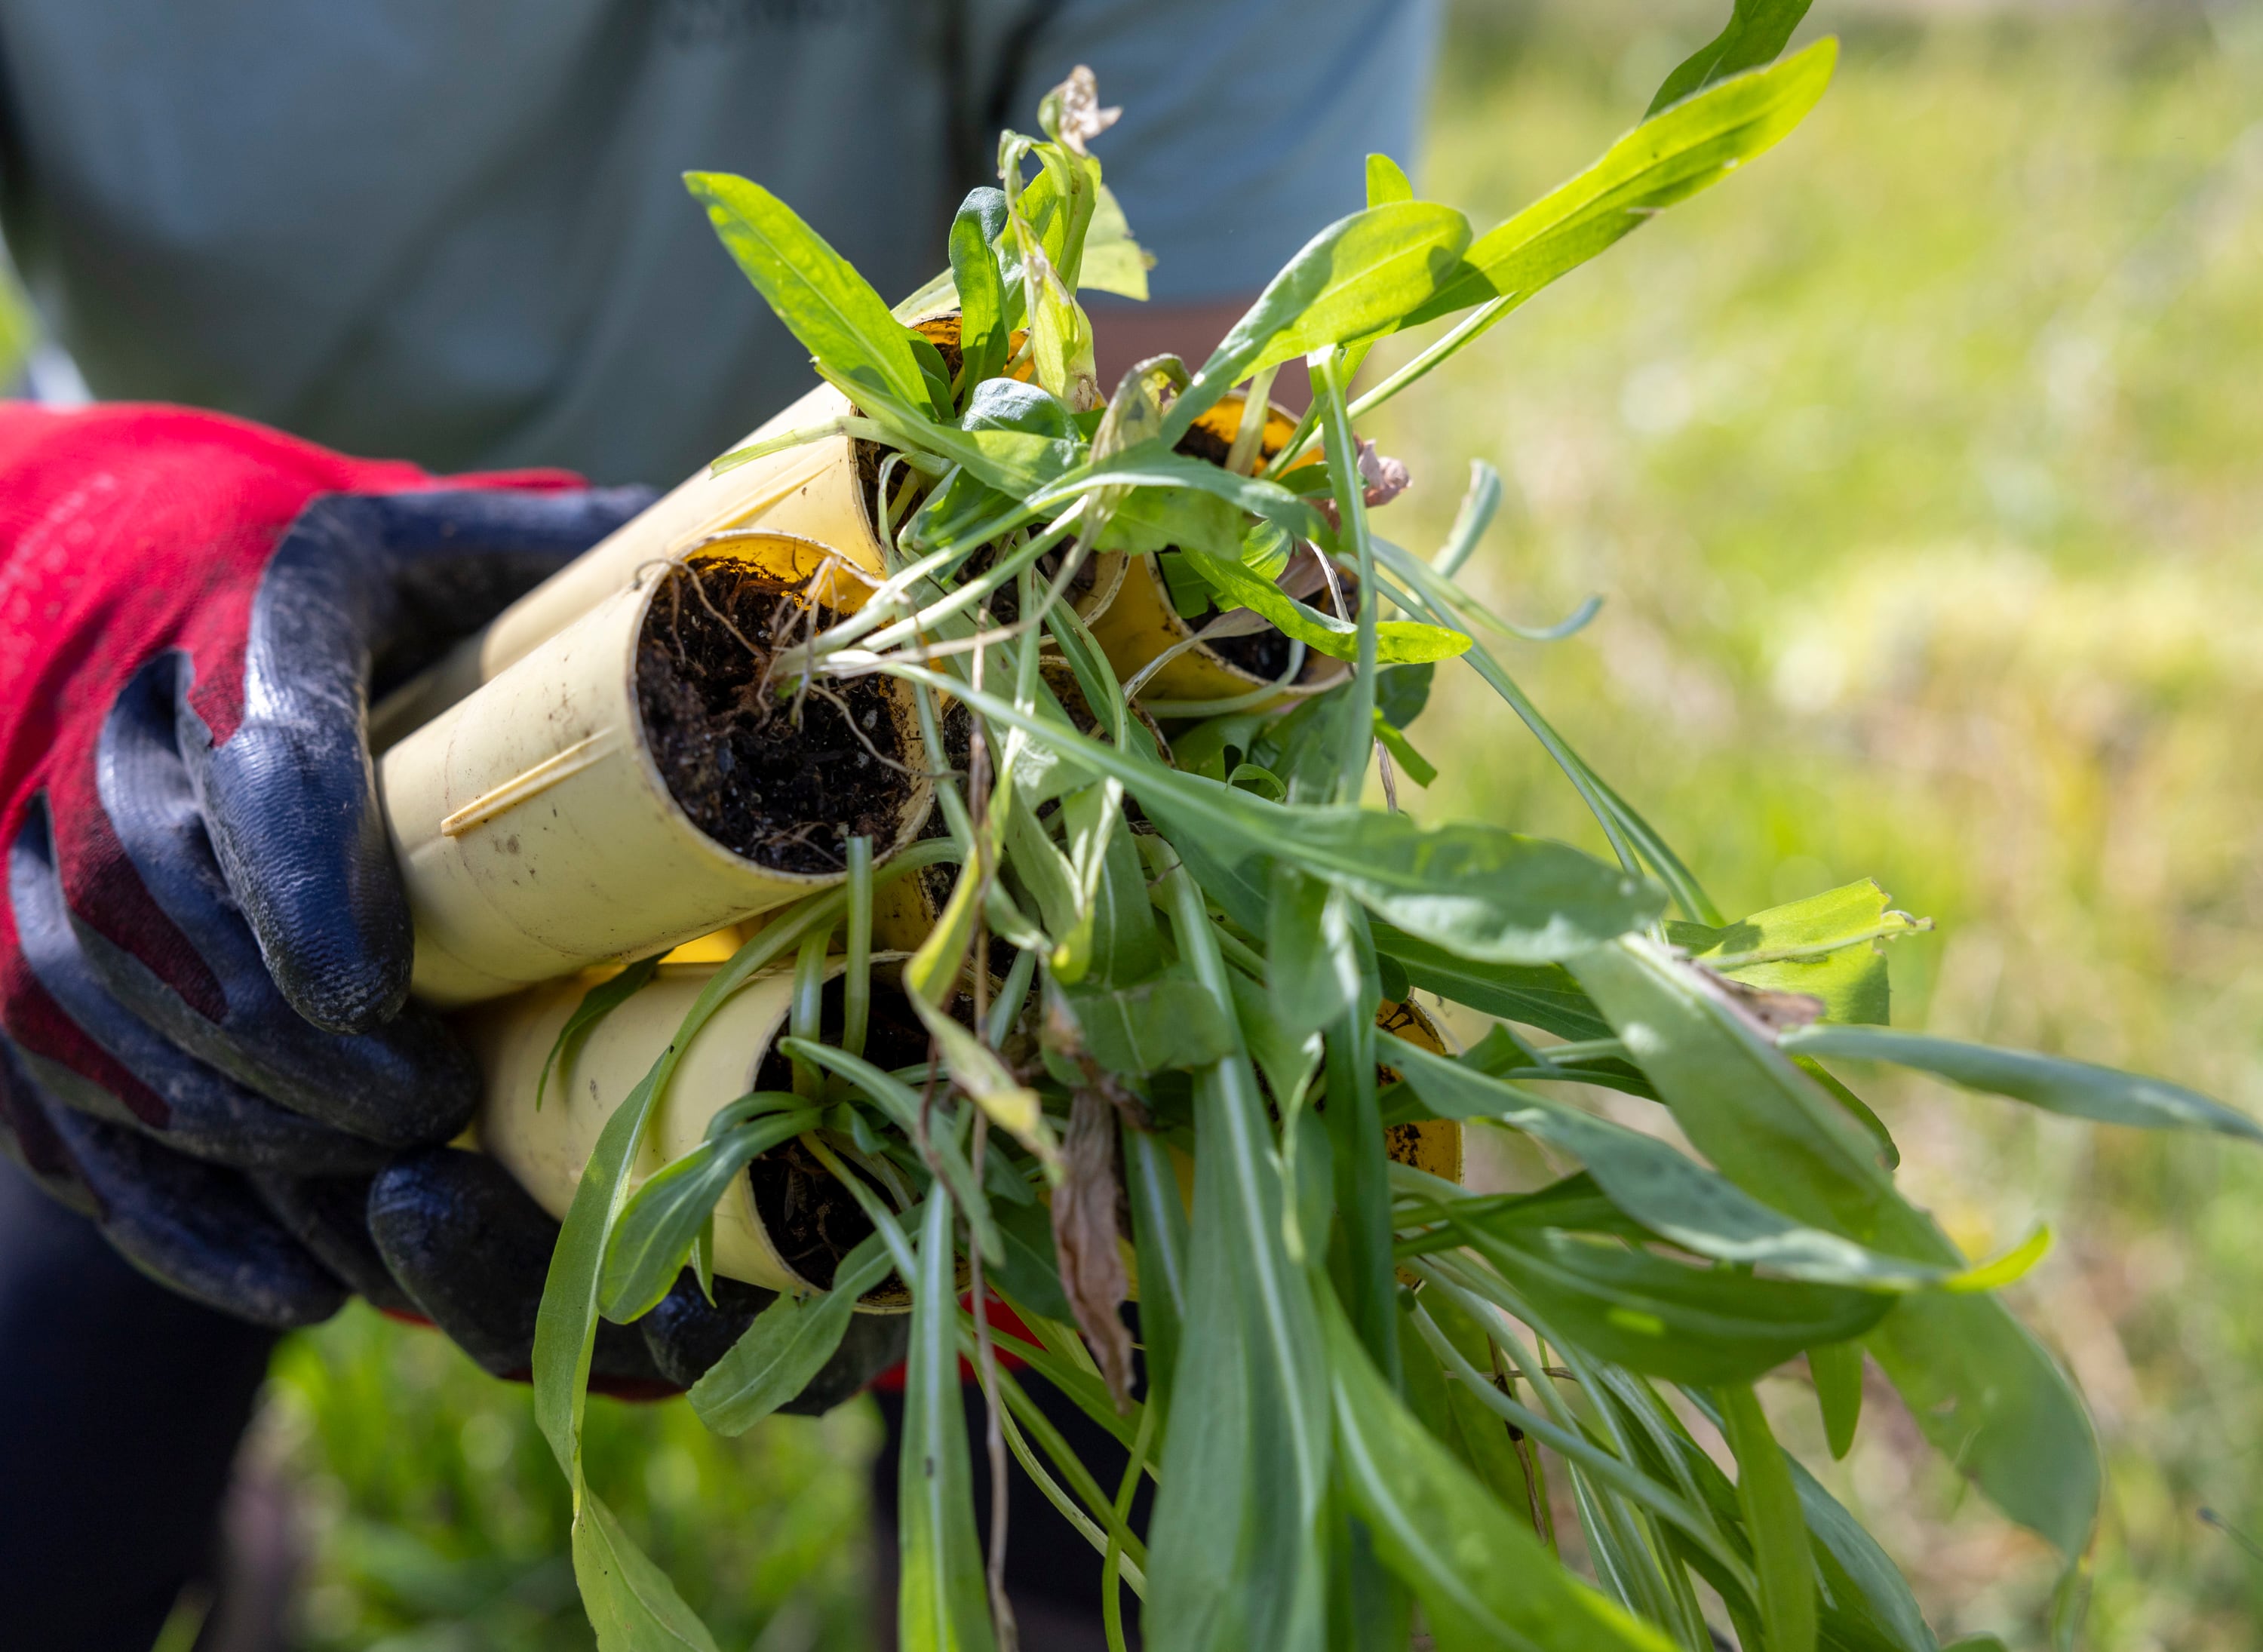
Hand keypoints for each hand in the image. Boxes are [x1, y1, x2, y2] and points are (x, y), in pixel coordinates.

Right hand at [0, 403, 910, 1405]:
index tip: (369, 989)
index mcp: (311, 582)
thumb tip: (823, 619)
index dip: (293, 858)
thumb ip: (677, 576)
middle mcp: (168, 704)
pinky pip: (65, 1101)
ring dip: (228, 1117)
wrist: (376, 642)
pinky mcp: (89, 969)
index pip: (258, 724)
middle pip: (146, 888)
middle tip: (416, 1111)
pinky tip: (294, 1282)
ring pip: (81, 997)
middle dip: (266, 1026)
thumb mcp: (597, 556)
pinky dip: (169, 1209)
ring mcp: (95, 837)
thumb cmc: (536, 606)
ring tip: (377, 1187)